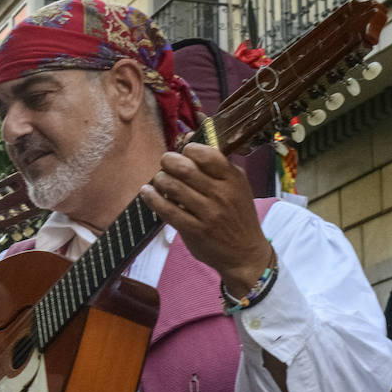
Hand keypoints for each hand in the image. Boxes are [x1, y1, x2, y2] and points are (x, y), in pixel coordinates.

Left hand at [140, 143, 271, 293]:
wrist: (245, 254)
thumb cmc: (238, 215)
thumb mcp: (237, 186)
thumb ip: (217, 164)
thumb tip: (188, 138)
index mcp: (233, 179)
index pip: (206, 154)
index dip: (189, 149)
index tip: (184, 153)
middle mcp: (222, 195)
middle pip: (185, 168)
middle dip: (169, 161)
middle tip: (165, 162)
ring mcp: (208, 214)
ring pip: (173, 187)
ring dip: (160, 179)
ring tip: (159, 179)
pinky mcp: (195, 230)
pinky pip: (168, 210)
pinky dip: (153, 198)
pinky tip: (147, 192)